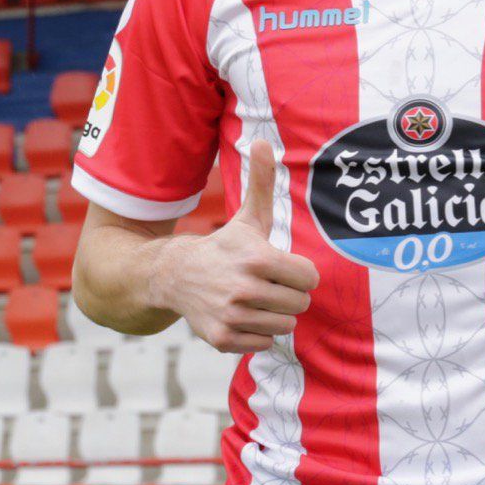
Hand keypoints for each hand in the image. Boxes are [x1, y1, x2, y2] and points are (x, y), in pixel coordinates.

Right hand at [164, 140, 320, 354]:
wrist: (175, 276)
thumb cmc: (224, 247)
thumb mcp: (247, 218)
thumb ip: (261, 182)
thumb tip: (263, 140)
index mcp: (258, 258)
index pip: (310, 278)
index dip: (299, 273)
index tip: (282, 268)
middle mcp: (244, 289)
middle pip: (300, 304)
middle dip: (289, 295)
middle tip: (267, 285)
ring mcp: (232, 315)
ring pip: (285, 325)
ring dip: (275, 315)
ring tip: (254, 299)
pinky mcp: (223, 338)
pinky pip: (265, 343)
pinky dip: (258, 333)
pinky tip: (242, 316)